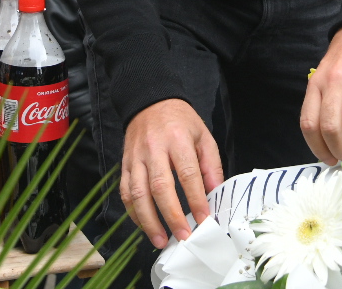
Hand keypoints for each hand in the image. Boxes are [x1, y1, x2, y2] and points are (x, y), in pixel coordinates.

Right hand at [121, 98, 223, 247]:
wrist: (150, 102)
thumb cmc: (181, 122)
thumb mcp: (203, 136)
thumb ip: (210, 165)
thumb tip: (215, 194)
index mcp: (178, 139)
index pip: (188, 174)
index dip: (196, 199)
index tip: (204, 219)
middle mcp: (154, 149)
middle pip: (160, 187)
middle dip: (172, 216)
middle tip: (183, 237)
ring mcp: (136, 157)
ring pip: (138, 193)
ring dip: (149, 221)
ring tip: (160, 240)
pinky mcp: (125, 164)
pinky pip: (126, 192)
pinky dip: (133, 212)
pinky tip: (144, 226)